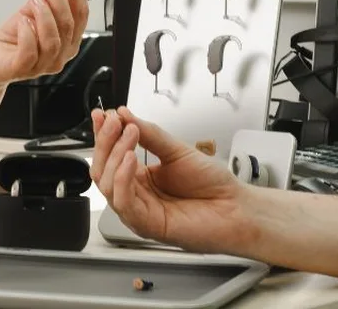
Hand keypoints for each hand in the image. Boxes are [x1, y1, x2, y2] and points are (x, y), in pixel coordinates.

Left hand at [0, 0, 88, 87]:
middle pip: (69, 24)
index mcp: (68, 39)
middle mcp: (60, 54)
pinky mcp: (22, 69)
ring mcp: (43, 64)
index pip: (81, 13)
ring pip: (53, 40)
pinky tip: (22, 21)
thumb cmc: (13, 39)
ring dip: (45, 15)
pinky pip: (30, 53)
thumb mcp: (29, 9)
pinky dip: (27, 34)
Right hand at [90, 107, 254, 254]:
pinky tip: (130, 159)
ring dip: (114, 156)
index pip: (110, 156)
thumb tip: (125, 116)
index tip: (102, 114)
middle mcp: (136, 195)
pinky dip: (122, 178)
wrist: (235, 206)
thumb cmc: (212, 184)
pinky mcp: (146, 224)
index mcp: (140, 178)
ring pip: (108, 185)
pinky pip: (123, 202)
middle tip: (114, 121)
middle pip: (102, 170)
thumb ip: (150, 134)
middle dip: (105, 142)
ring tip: (129, 134)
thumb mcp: (177, 150)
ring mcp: (139, 210)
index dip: (102, 134)